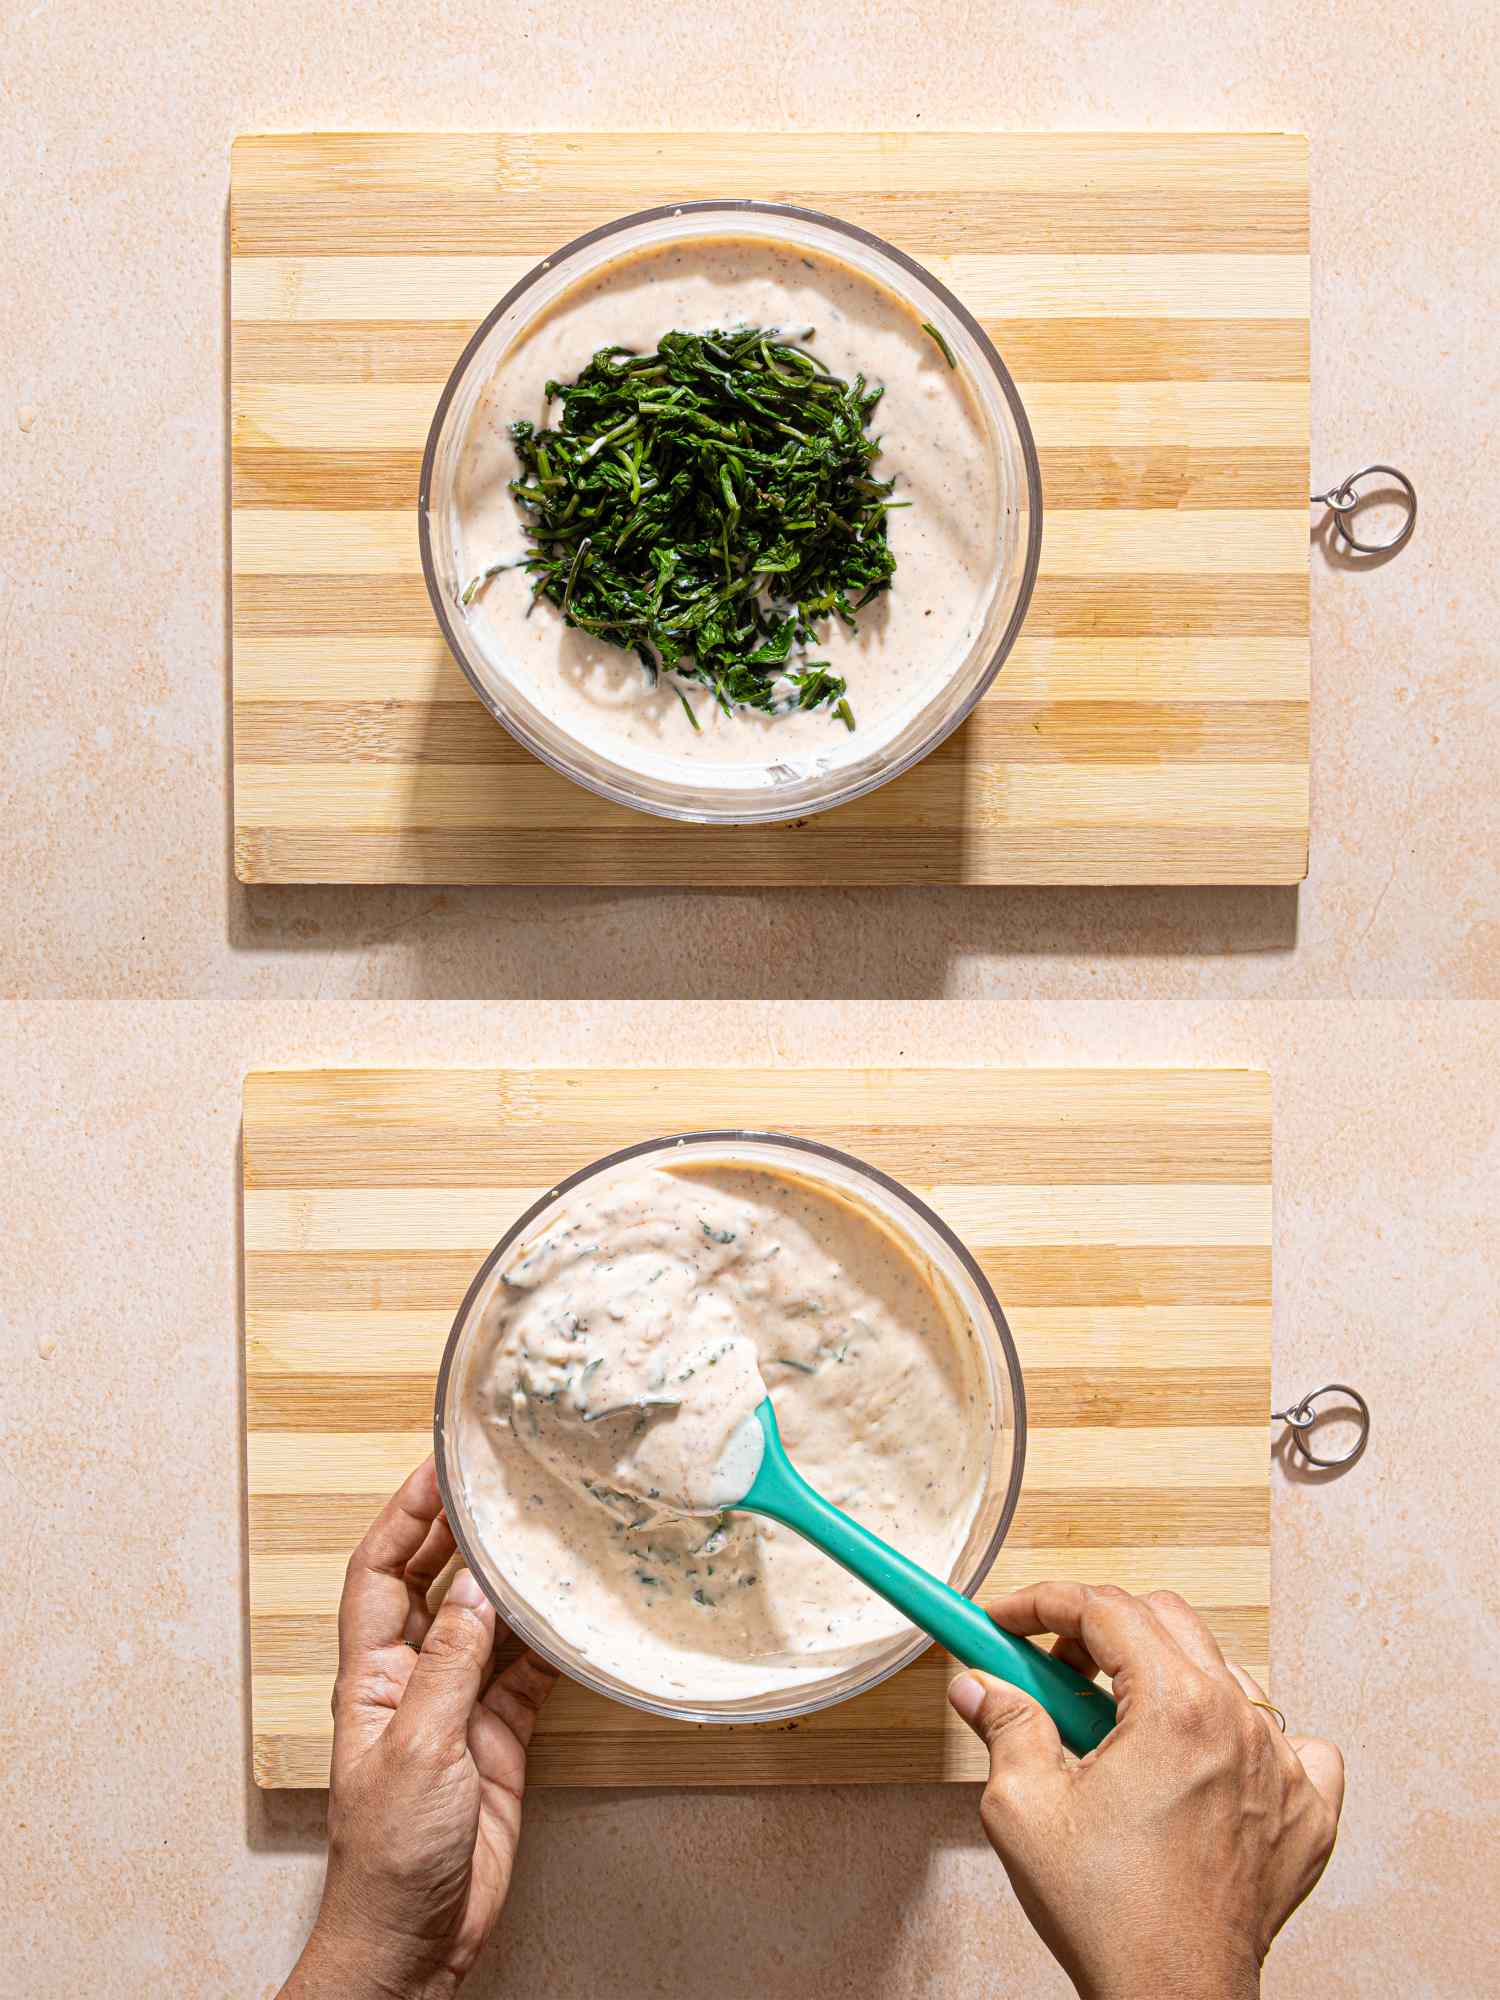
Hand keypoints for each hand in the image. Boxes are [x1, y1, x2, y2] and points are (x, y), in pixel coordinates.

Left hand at [281, 1459, 557, 1999]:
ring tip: (542, 1535)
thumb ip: (450, 1666)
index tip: (437, 1469)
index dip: (404, 1517)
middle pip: (432, 1586)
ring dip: (510, 1583)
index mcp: (369, 1678)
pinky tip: (568, 1616)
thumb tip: (478, 1590)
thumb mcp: (416, 1749)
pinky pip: (524, 1676)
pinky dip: (546, 1644)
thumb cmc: (388, 1859)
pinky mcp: (496, 1742)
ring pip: (485, 1626)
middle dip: (458, 1533)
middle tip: (496, 1485)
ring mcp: (455, 1710)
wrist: (413, 1941)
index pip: (380, 1573)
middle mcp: (410, 1683)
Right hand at [948, 1583, 1343, 1999]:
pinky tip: (1208, 1763)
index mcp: (1174, 1709)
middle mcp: (1239, 1722)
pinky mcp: (1307, 1811)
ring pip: (1222, 1672)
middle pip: (1165, 1622)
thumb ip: (1004, 1726)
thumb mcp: (1025, 1808)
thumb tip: (980, 1687)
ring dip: (1165, 1677)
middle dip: (1098, 1632)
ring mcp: (1284, 1766)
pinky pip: (1291, 1740)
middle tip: (1052, 1670)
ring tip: (1116, 1726)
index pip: (1103, 1609)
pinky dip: (1246, 1736)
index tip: (1007, 1619)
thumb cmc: (1110, 1917)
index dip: (1042, 1604)